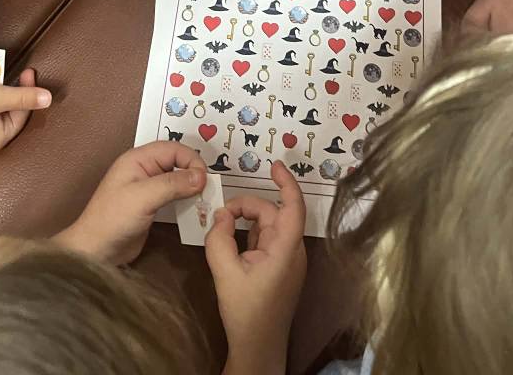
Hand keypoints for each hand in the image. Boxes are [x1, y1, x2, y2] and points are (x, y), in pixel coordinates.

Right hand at [0, 68, 51, 149]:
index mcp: (0, 137)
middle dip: (15, 88)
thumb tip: (49, 99)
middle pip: (12, 108)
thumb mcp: (0, 97)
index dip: (30, 90)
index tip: (29, 72)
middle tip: (19, 71)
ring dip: (1, 87)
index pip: (25, 112)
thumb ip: (25, 97)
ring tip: (0, 74)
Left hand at [57, 142, 206, 265]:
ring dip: (191, 186)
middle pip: (176, 161)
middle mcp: (144, 169)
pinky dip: (186, 199)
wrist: (95, 253)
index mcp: (138, 159)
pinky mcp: (151, 205)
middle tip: (207, 190)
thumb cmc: (113, 220)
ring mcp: (147, 187)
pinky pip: (174, 195)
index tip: (204, 180)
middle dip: (193, 172)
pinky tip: (194, 209)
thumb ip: (173, 184)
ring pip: (177, 178)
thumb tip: (202, 176)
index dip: (191, 160)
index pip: (173, 149)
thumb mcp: (143, 198)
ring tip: (204, 200)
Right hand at [206, 161, 305, 373]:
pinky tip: (232, 244)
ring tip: (221, 230)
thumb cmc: (246, 312)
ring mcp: (288, 259)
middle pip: (272, 214)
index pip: (293, 206)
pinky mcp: (281, 267)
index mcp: (286, 248)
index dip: (287, 182)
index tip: (274, 165)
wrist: (258, 348)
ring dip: (246, 222)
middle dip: (246, 208)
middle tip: (219, 218)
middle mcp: (292, 250)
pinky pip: (266, 240)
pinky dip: (249, 235)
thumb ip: (219, 238)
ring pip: (268, 226)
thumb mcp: (224, 272)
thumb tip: (221, 216)